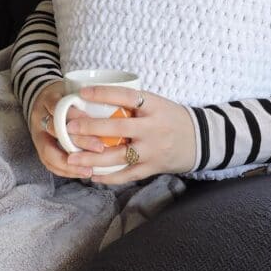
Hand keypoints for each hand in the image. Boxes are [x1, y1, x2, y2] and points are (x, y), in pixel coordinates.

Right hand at [29, 81, 105, 178]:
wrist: (42, 100)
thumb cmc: (65, 95)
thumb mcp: (75, 90)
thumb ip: (90, 99)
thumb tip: (121, 110)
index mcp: (49, 99)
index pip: (59, 107)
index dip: (76, 116)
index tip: (95, 121)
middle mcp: (40, 117)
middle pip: (56, 131)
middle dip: (78, 142)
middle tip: (100, 149)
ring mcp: (37, 133)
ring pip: (48, 152)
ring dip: (70, 164)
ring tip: (89, 171)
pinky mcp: (38, 147)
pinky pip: (47, 162)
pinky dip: (65, 170)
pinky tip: (81, 173)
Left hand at [64, 85, 196, 184]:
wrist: (201, 139)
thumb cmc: (172, 118)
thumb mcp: (158, 104)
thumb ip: (133, 104)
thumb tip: (97, 99)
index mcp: (155, 107)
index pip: (127, 96)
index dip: (104, 94)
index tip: (82, 93)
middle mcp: (153, 128)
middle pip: (118, 129)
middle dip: (90, 129)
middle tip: (69, 129)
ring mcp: (153, 150)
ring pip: (118, 156)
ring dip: (92, 158)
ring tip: (71, 159)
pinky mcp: (153, 167)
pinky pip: (127, 174)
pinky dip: (108, 176)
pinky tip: (91, 175)